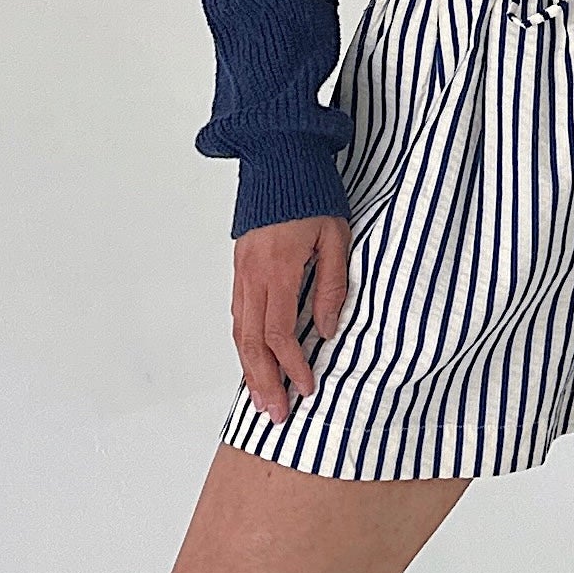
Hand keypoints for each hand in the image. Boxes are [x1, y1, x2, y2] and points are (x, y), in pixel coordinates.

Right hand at [230, 213, 348, 425]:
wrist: (280, 157)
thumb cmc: (311, 193)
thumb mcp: (335, 237)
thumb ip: (331, 285)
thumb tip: (326, 330)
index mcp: (277, 269)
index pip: (280, 332)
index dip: (292, 366)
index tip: (307, 387)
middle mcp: (253, 276)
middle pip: (252, 342)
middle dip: (264, 382)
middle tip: (276, 414)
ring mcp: (242, 272)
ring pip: (239, 331)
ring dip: (250, 369)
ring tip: (261, 399)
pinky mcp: (240, 268)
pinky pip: (238, 314)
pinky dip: (243, 344)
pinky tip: (252, 361)